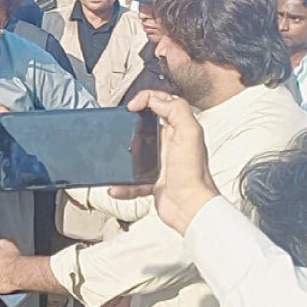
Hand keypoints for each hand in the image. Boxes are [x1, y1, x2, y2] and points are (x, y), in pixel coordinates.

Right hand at [111, 90, 219, 234]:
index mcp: (178, 129)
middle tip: (119, 126)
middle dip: (129, 125)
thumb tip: (156, 100)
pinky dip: (122, 184)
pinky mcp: (152, 181)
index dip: (145, 99)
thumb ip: (176, 110)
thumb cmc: (192, 174)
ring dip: (122, 157)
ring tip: (113, 157)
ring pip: (134, 153)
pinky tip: (116, 186)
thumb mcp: (190, 133)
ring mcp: (159, 163)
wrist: (190, 207)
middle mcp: (169, 144)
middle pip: (144, 126)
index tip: (132, 107)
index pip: (161, 103)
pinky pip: (131, 180)